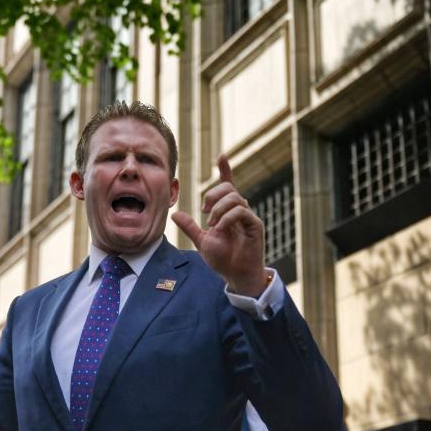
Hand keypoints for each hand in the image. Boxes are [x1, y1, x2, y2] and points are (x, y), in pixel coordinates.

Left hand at [172, 155, 269, 295]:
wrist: (236, 275)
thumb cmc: (224, 259)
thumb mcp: (202, 241)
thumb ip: (190, 227)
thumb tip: (175, 214)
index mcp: (228, 211)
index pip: (228, 185)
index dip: (225, 170)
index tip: (222, 155)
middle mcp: (240, 211)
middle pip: (229, 188)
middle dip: (213, 195)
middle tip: (204, 211)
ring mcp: (248, 218)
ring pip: (235, 198)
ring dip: (219, 208)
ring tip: (211, 224)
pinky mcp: (255, 226)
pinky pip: (242, 212)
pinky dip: (227, 217)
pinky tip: (220, 228)